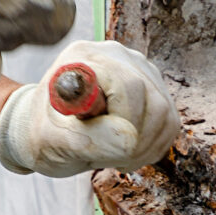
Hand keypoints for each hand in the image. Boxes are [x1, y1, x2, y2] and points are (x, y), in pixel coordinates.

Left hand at [0, 40, 179, 176]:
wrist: (50, 132)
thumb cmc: (45, 134)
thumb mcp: (50, 142)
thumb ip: (83, 138)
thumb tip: (128, 139)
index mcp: (85, 58)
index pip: (128, 87)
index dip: (125, 122)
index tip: (104, 144)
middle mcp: (117, 55)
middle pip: (154, 103)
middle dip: (135, 142)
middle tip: (111, 159)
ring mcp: (140, 70)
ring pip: (166, 116)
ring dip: (143, 149)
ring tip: (113, 155)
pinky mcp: (155, 89)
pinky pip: (170, 124)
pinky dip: (151, 147)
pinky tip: (126, 150)